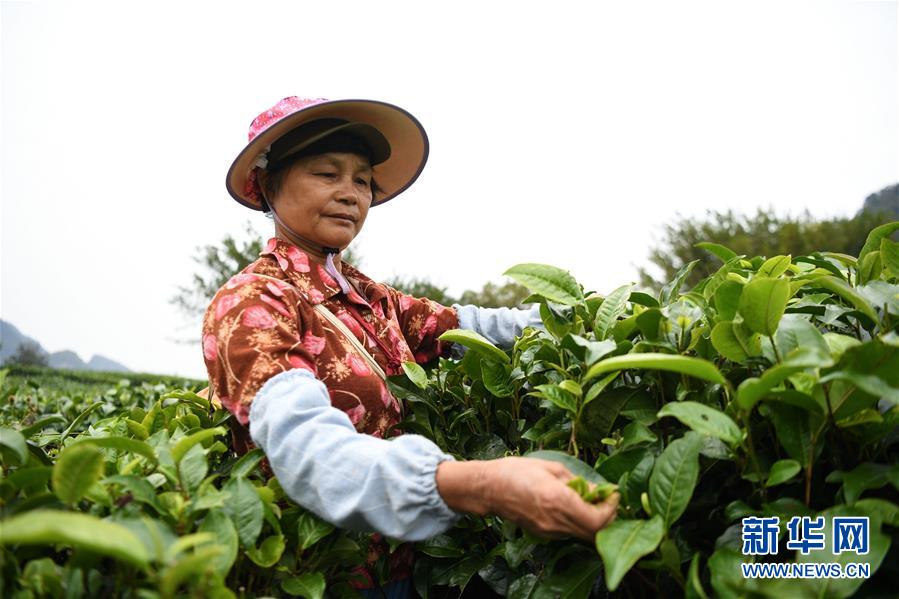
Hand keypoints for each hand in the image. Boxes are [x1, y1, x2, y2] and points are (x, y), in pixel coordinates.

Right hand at [436, 457, 618, 541]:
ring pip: (583, 535)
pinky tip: (575, 507)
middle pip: (595, 533)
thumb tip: (597, 490)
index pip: (598, 520)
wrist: (488, 488)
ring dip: (594, 522)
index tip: (613, 494)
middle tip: (608, 501)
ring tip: (592, 502)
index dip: (611, 510)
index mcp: (558, 500)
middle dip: (607, 518)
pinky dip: (579, 523)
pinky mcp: (543, 534)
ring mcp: (549, 531)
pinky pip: (570, 532)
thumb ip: (577, 481)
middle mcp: (556, 521)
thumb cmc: (516, 471)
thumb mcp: (551, 468)